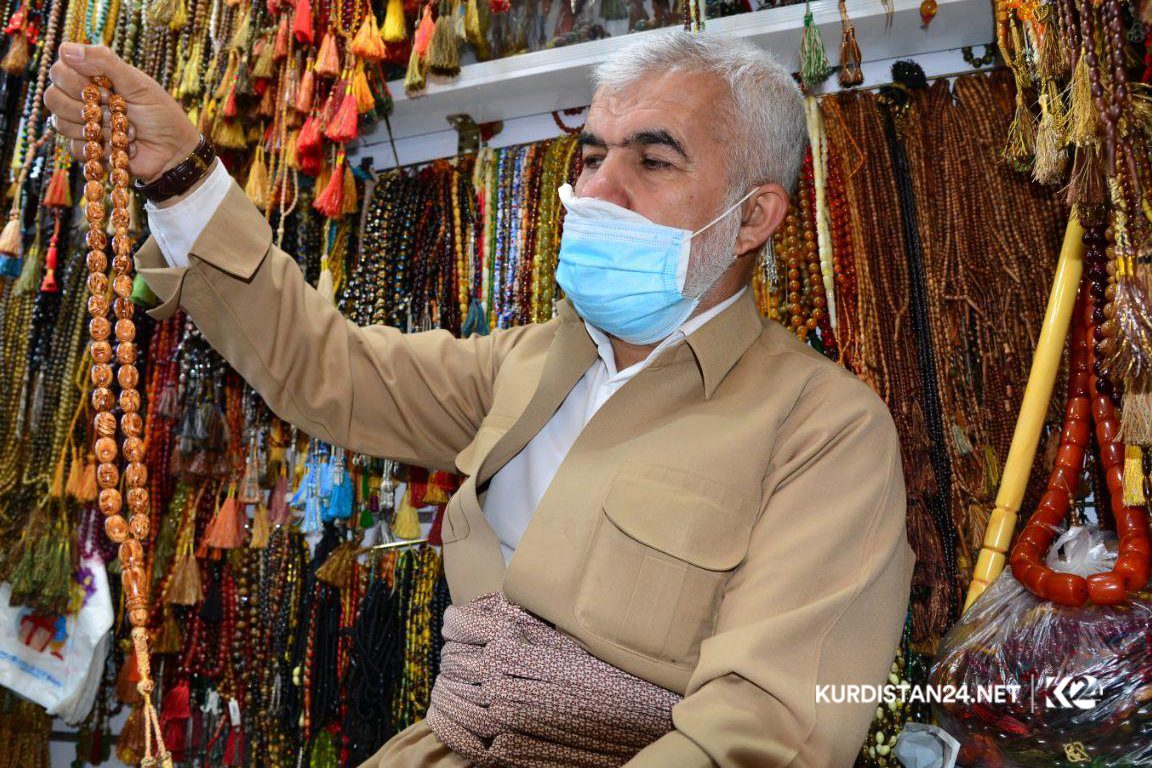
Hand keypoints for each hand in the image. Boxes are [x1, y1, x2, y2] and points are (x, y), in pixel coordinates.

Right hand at [43, 43, 200, 182]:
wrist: (174, 150)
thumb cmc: (160, 113)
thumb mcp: (138, 83)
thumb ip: (105, 62)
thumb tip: (67, 50)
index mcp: (91, 77)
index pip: (59, 69)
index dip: (76, 80)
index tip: (107, 88)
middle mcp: (81, 99)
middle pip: (53, 97)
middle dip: (86, 106)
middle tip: (115, 109)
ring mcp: (81, 124)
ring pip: (61, 123)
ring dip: (98, 128)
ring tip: (123, 129)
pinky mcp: (87, 149)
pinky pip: (75, 148)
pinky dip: (101, 148)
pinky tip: (121, 145)